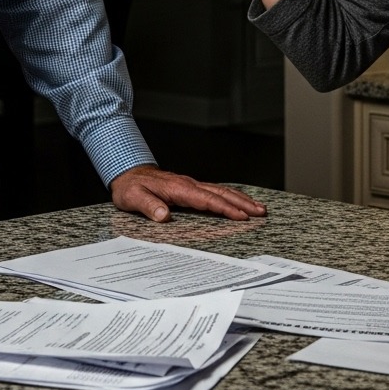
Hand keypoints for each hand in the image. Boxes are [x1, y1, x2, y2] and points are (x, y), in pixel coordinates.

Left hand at [110, 165, 266, 222]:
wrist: (128, 172)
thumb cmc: (131, 187)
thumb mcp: (133, 197)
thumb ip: (149, 206)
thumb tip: (164, 216)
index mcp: (178, 189)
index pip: (206, 199)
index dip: (225, 208)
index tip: (241, 216)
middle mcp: (189, 185)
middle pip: (221, 193)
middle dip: (242, 203)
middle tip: (261, 212)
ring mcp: (191, 185)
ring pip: (222, 190)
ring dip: (241, 199)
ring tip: (259, 208)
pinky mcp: (191, 188)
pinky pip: (216, 191)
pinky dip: (231, 196)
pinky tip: (240, 202)